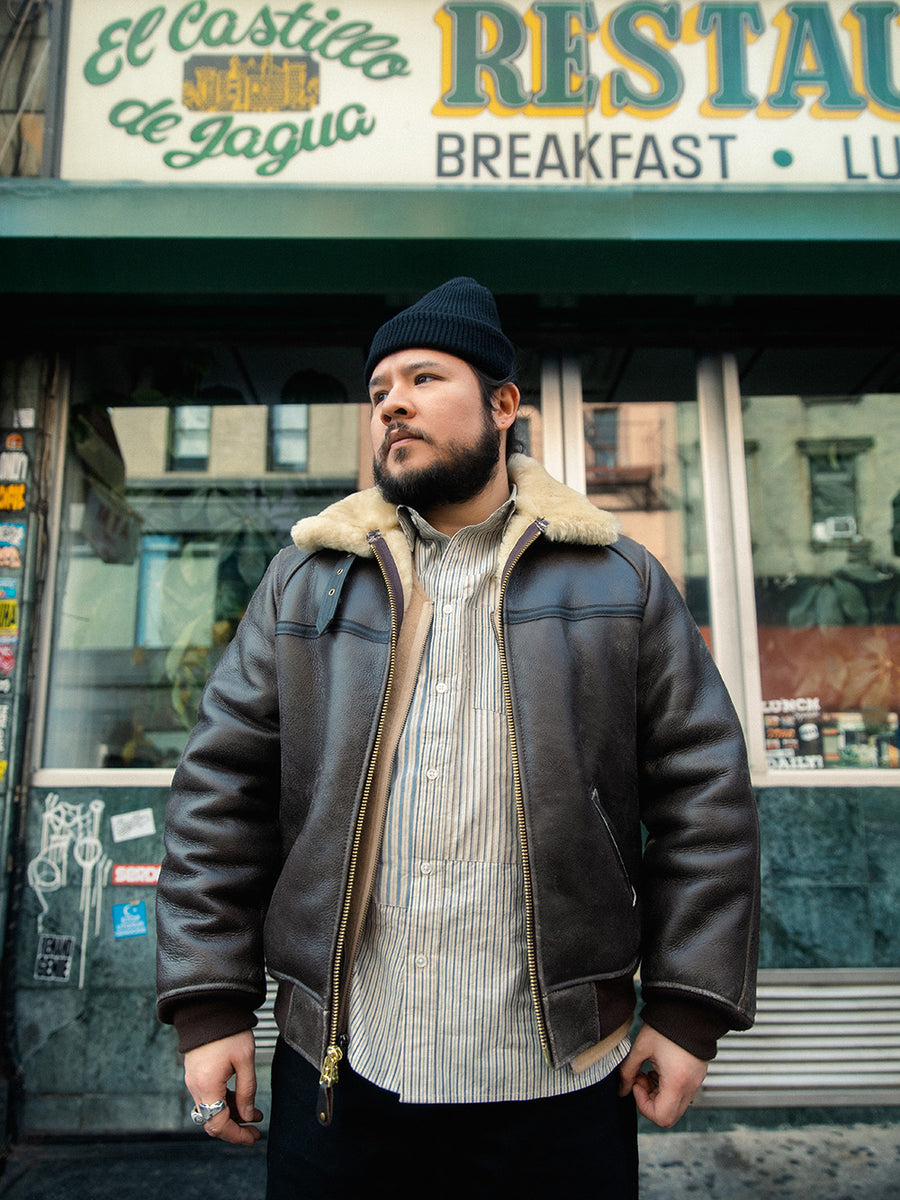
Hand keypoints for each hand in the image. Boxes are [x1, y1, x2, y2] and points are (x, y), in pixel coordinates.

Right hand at [184, 1030, 262, 1145]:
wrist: (208, 1007)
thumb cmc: (228, 1030)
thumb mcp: (245, 1060)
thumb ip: (247, 1090)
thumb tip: (248, 1115)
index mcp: (207, 1086)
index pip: (218, 1125)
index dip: (237, 1135)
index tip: (253, 1137)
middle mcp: (195, 1087)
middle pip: (212, 1121)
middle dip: (235, 1128)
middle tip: (255, 1130)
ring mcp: (193, 1080)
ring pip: (211, 1109)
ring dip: (232, 1114)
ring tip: (255, 1112)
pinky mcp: (196, 1073)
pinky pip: (209, 1096)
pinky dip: (224, 1102)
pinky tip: (241, 1098)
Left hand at [618, 1024, 707, 1127]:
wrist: (689, 1009)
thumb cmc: (666, 1025)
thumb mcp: (641, 1047)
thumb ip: (628, 1071)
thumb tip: (621, 1090)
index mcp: (677, 1082)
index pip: (661, 1117)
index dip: (643, 1105)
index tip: (637, 1083)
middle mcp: (690, 1087)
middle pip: (669, 1116)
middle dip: (650, 1102)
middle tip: (642, 1078)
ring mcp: (696, 1082)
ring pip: (675, 1106)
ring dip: (658, 1095)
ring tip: (649, 1071)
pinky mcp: (697, 1076)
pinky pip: (682, 1095)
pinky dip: (668, 1089)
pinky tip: (659, 1068)